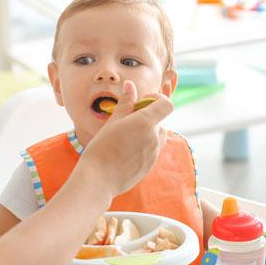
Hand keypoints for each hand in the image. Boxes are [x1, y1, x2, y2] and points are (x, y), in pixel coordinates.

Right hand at [80, 80, 173, 196]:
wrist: (99, 179)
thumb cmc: (102, 148)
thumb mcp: (113, 121)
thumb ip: (126, 103)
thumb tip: (130, 86)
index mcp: (146, 122)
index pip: (167, 104)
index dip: (157, 99)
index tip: (142, 102)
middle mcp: (154, 137)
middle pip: (159, 120)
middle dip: (146, 117)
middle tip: (126, 121)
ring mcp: (154, 153)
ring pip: (157, 135)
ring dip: (146, 132)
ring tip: (126, 137)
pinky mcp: (150, 166)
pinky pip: (152, 150)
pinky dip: (144, 146)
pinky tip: (125, 151)